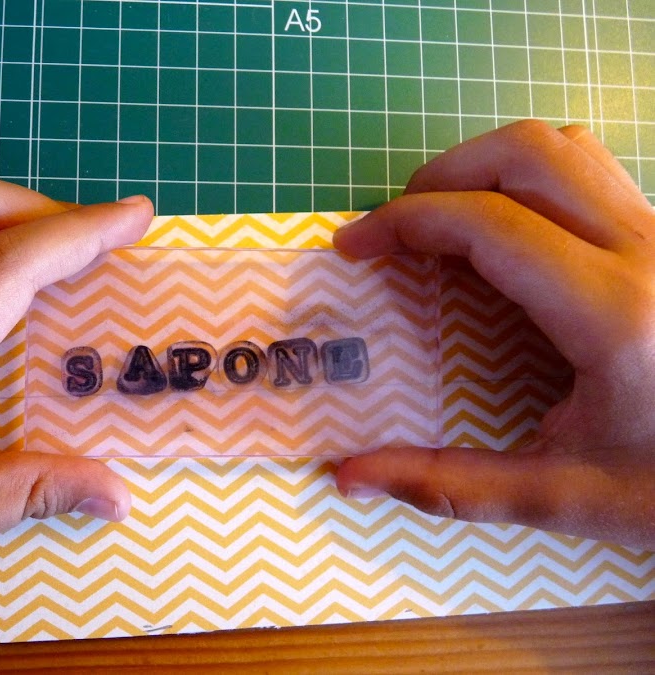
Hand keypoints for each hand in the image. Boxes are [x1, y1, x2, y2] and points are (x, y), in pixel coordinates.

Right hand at [333, 120, 654, 548]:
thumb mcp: (561, 496)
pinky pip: (591, 171)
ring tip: (445, 216)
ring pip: (564, 148)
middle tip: (395, 227)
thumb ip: (450, 485)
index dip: (405, 222)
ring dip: (486, 165)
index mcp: (610, 313)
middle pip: (525, 156)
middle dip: (440, 177)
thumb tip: (349, 475)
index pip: (487, 226)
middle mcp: (643, 252)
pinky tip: (508, 227)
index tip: (355, 244)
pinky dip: (528, 177)